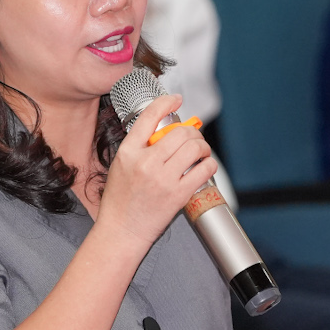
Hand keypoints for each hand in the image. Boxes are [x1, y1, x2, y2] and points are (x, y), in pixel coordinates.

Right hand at [94, 93, 214, 252]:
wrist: (122, 231)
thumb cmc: (120, 202)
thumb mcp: (120, 166)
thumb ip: (139, 148)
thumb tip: (164, 133)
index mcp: (128, 152)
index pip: (149, 116)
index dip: (166, 102)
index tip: (176, 99)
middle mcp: (146, 163)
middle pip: (180, 131)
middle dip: (192, 131)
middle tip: (193, 137)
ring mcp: (163, 179)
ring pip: (195, 147)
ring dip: (202, 146)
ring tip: (200, 152)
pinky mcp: (178, 194)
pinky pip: (204, 169)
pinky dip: (209, 164)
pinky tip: (204, 167)